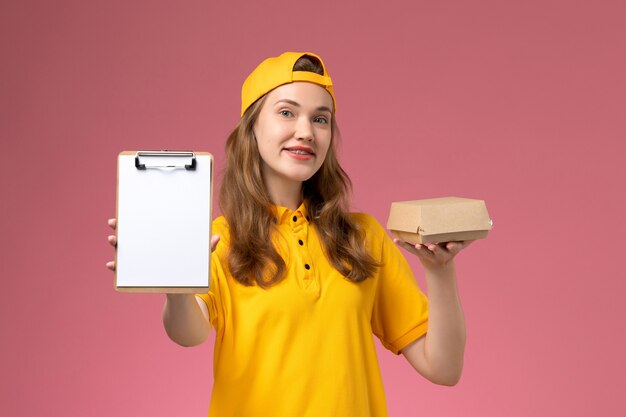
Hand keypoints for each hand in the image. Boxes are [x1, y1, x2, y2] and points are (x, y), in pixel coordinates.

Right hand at [105, 218, 219, 270]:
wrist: (182, 293)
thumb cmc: (188, 271)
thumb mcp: (197, 259)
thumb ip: (205, 248)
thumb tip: (217, 237)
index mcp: (159, 242)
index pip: (145, 227)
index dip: (135, 218)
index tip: (127, 211)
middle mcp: (147, 250)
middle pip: (131, 237)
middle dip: (120, 229)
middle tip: (114, 223)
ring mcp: (141, 263)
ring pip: (125, 252)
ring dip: (116, 246)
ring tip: (113, 241)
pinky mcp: (138, 276)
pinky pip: (123, 272)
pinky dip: (116, 268)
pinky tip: (111, 265)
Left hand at [394, 239, 473, 271]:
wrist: (439, 268)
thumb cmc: (451, 250)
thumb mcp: (461, 244)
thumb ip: (470, 235)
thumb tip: (489, 224)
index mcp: (451, 249)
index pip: (454, 248)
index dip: (453, 246)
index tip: (451, 245)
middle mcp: (440, 254)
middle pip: (438, 251)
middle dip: (435, 249)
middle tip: (431, 245)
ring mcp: (429, 255)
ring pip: (423, 252)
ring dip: (418, 248)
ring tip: (416, 245)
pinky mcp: (419, 254)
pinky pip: (409, 249)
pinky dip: (403, 244)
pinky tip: (395, 239)